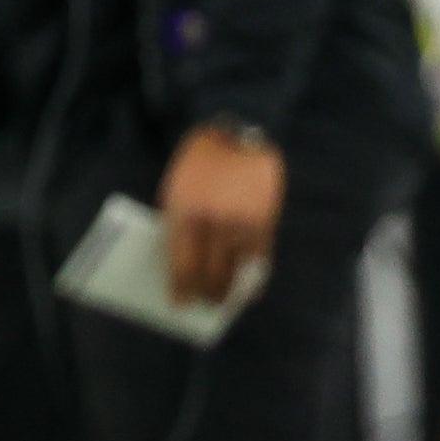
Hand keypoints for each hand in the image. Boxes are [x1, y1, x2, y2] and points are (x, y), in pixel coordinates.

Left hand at [159, 123, 286, 304]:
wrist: (234, 134)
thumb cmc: (196, 164)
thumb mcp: (174, 190)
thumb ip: (177, 225)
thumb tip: (180, 264)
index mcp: (184, 213)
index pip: (182, 264)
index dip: (181, 288)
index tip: (179, 303)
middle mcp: (214, 223)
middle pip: (211, 274)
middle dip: (206, 294)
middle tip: (203, 306)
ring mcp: (242, 225)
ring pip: (237, 272)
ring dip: (230, 292)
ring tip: (223, 302)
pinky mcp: (265, 222)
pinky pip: (260, 260)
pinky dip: (253, 278)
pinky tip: (248, 289)